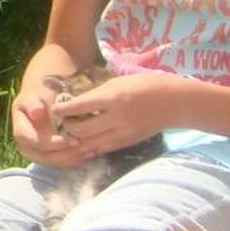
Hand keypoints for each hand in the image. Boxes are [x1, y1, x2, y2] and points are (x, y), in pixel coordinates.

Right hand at [10, 88, 95, 167]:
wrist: (43, 101)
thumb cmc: (39, 97)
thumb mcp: (33, 96)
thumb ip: (33, 104)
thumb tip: (37, 113)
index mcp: (21, 132)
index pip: (36, 143)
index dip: (53, 143)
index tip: (72, 139)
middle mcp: (27, 148)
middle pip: (46, 157)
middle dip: (66, 153)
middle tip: (85, 146)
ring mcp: (38, 155)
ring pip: (56, 162)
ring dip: (74, 158)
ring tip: (91, 149)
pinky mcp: (50, 158)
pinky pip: (63, 163)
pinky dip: (77, 159)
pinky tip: (90, 152)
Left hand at [49, 73, 174, 153]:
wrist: (173, 102)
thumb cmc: (145, 85)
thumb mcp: (118, 82)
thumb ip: (98, 93)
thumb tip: (76, 102)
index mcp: (113, 98)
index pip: (80, 107)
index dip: (63, 110)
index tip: (55, 108)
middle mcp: (116, 118)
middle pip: (81, 130)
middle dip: (68, 126)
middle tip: (64, 120)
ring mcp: (122, 133)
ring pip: (89, 143)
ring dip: (77, 139)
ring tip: (73, 130)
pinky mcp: (127, 143)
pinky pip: (102, 149)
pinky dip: (90, 146)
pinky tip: (85, 141)